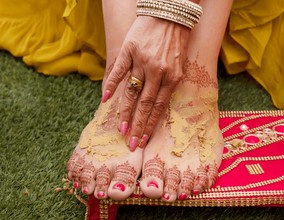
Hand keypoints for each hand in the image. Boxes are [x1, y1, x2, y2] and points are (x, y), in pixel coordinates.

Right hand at [102, 16, 190, 150]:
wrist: (171, 12)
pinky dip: (111, 84)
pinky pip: (118, 69)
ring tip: (120, 128)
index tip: (143, 139)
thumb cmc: (176, 41)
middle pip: (145, 104)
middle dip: (138, 125)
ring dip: (125, 111)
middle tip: (131, 143)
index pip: (159, 106)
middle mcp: (158, 71)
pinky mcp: (130, 49)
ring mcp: (143, 61)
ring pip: (132, 91)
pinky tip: (106, 100)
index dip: (150, 124)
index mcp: (172, 77)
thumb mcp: (178, 65)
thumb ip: (168, 84)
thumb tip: (156, 106)